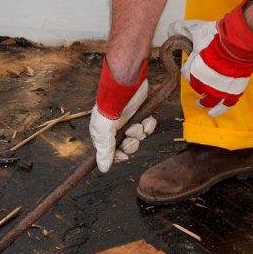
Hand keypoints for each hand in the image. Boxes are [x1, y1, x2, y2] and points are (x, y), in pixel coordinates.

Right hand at [89, 57, 148, 172]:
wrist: (125, 85)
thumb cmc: (110, 106)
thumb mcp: (103, 132)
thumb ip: (105, 151)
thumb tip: (103, 169)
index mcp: (103, 133)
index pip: (110, 152)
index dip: (118, 156)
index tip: (124, 156)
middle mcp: (116, 128)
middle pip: (126, 146)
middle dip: (131, 144)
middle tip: (132, 138)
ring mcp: (129, 120)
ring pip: (139, 137)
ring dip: (140, 133)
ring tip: (137, 125)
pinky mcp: (140, 113)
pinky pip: (148, 126)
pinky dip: (149, 125)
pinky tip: (147, 120)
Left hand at [169, 0, 252, 116]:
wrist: (238, 43)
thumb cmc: (217, 37)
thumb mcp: (196, 30)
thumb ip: (182, 30)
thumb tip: (171, 30)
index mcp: (192, 70)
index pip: (186, 73)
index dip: (190, 67)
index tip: (194, 62)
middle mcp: (203, 83)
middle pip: (197, 86)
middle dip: (198, 81)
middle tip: (201, 76)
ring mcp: (218, 89)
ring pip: (209, 99)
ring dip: (204, 102)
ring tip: (201, 103)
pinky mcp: (232, 91)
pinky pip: (225, 105)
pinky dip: (219, 110)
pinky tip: (214, 113)